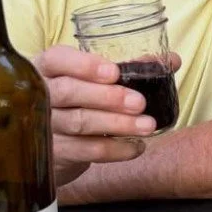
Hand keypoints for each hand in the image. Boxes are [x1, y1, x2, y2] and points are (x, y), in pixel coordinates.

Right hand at [33, 45, 179, 187]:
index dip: (84, 64)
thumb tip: (172, 60)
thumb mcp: (96, 79)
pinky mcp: (53, 152)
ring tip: (147, 125)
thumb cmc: (79, 99)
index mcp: (47, 68)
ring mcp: (43, 125)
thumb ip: (130, 67)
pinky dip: (115, 149)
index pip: (57, 59)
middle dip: (107, 97)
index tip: (113, 71)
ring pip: (79, 122)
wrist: (52, 142)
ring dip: (117, 124)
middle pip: (68, 92)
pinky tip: (136, 146)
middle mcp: (40, 95)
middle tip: (139, 103)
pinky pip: (85, 151)